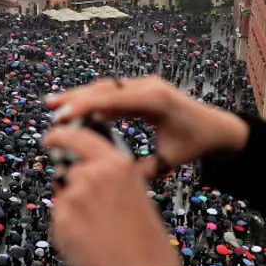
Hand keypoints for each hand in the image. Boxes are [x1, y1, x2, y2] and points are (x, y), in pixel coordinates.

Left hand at [44, 126, 181, 265]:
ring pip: (64, 195)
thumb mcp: (138, 197)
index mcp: (117, 165)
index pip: (79, 137)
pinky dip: (69, 228)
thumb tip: (91, 175)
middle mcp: (91, 176)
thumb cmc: (147, 245)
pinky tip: (89, 243)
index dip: (62, 134)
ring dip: (73, 208)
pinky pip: (60, 218)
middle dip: (75, 184)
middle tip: (91, 207)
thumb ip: (114, 180)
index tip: (52, 136)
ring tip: (98, 232)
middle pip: (70, 170)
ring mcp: (72, 199)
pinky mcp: (59, 223)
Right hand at [45, 76, 248, 168]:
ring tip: (54, 105)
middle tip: (50, 107)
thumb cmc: (195, 144)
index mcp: (156, 100)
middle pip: (106, 88)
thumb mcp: (171, 159)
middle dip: (76, 97)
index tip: (63, 115)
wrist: (216, 127)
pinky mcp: (142, 88)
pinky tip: (74, 107)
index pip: (114, 98)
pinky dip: (93, 98)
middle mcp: (149, 86)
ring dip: (80, 96)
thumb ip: (145, 169)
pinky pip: (113, 91)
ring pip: (106, 87)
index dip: (86, 105)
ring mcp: (145, 85)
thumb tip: (117, 181)